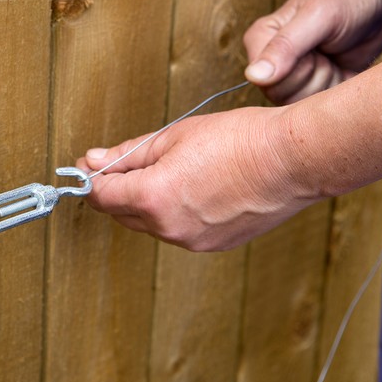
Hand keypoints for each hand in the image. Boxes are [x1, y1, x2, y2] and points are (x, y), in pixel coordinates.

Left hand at [76, 107, 317, 250]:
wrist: (296, 159)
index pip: (101, 196)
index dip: (88, 180)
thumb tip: (94, 161)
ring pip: (149, 223)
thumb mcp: (174, 136)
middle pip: (121, 213)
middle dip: (114, 190)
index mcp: (154, 198)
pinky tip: (187, 188)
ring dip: (143, 202)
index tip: (85, 166)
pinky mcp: (212, 245)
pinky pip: (176, 229)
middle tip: (118, 165)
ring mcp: (192, 241)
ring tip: (165, 170)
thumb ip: (129, 154)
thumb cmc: (241, 140)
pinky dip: (170, 212)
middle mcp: (169, 227)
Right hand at [244, 0, 381, 103]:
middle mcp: (266, 63)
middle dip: (313, 75)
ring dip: (325, 83)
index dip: (297, 69)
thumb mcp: (318, 16)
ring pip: (297, 105)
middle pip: (280, 94)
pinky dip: (333, 91)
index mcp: (259, 40)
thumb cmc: (346, 1)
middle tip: (325, 51)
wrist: (375, 8)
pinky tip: (336, 70)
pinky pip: (313, 110)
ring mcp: (285, 80)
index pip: (265, 79)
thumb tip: (253, 76)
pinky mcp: (304, 92)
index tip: (313, 46)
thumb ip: (284, 46)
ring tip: (331, 59)